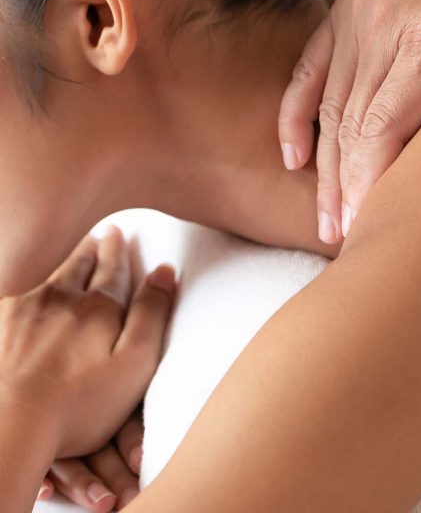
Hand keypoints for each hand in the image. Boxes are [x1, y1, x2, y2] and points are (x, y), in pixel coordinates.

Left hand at [0, 226, 174, 497]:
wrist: (6, 428)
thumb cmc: (80, 405)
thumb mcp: (135, 363)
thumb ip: (152, 314)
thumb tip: (164, 271)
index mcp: (100, 307)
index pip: (113, 270)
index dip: (118, 251)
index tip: (119, 234)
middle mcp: (60, 299)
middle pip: (79, 267)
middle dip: (92, 250)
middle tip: (100, 235)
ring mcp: (22, 312)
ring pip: (49, 279)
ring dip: (65, 265)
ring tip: (75, 256)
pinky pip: (17, 299)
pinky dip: (31, 292)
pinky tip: (32, 296)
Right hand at [278, 0, 420, 241]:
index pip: (387, 123)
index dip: (372, 179)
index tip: (367, 225)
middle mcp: (385, 23)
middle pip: (352, 122)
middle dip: (345, 186)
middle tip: (345, 239)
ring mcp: (358, 14)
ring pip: (328, 104)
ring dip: (324, 166)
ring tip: (327, 219)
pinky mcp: (344, 11)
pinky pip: (309, 70)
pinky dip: (297, 116)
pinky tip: (296, 160)